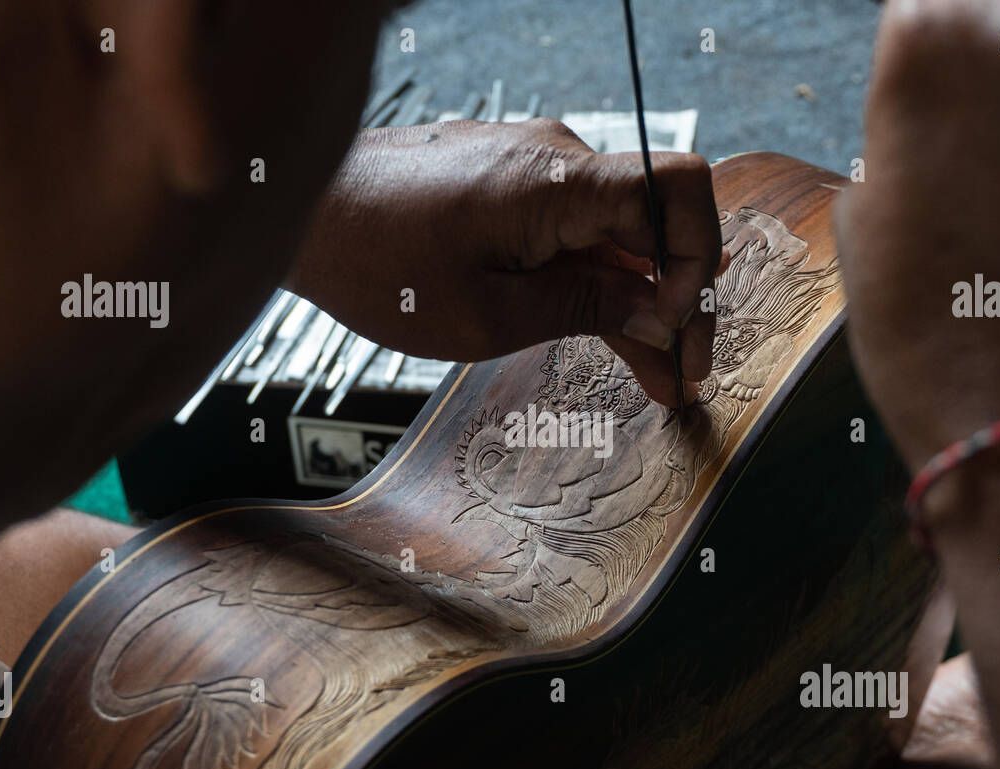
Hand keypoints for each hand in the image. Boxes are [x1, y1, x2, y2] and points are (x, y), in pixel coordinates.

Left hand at [287, 119, 725, 406]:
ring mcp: (538, 169)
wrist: (303, 211)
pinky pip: (580, 230)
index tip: (675, 331)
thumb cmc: (375, 263)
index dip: (696, 263)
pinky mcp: (517, 186)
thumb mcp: (487, 314)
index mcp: (556, 183)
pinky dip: (600, 280)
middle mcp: (558, 160)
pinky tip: (614, 333)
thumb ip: (585, 306)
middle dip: (679, 303)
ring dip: (640, 302)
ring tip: (658, 376)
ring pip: (620, 235)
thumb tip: (660, 314)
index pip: (681, 192)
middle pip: (657, 222)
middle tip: (685, 377)